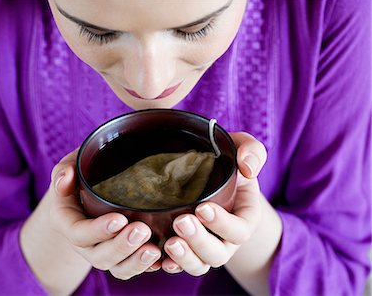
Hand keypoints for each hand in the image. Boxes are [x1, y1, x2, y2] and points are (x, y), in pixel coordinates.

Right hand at [21, 149, 161, 293]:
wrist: (82, 197)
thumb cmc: (77, 179)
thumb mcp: (68, 169)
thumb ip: (63, 172)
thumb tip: (66, 178)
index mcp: (68, 223)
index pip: (79, 234)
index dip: (98, 230)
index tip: (120, 219)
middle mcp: (85, 244)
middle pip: (100, 256)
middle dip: (122, 247)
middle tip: (143, 230)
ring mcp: (103, 252)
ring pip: (117, 268)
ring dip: (136, 262)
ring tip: (154, 250)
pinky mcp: (121, 256)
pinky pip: (131, 269)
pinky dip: (146, 267)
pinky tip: (162, 261)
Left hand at [161, 132, 266, 274]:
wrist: (207, 170)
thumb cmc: (225, 159)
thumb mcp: (241, 148)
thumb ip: (252, 151)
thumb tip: (249, 170)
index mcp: (244, 217)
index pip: (239, 230)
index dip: (222, 224)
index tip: (202, 208)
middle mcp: (226, 237)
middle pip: (218, 253)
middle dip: (200, 241)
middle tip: (181, 222)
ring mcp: (206, 245)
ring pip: (200, 264)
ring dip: (185, 258)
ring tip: (170, 244)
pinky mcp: (186, 247)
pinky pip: (181, 265)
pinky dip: (171, 265)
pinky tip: (159, 258)